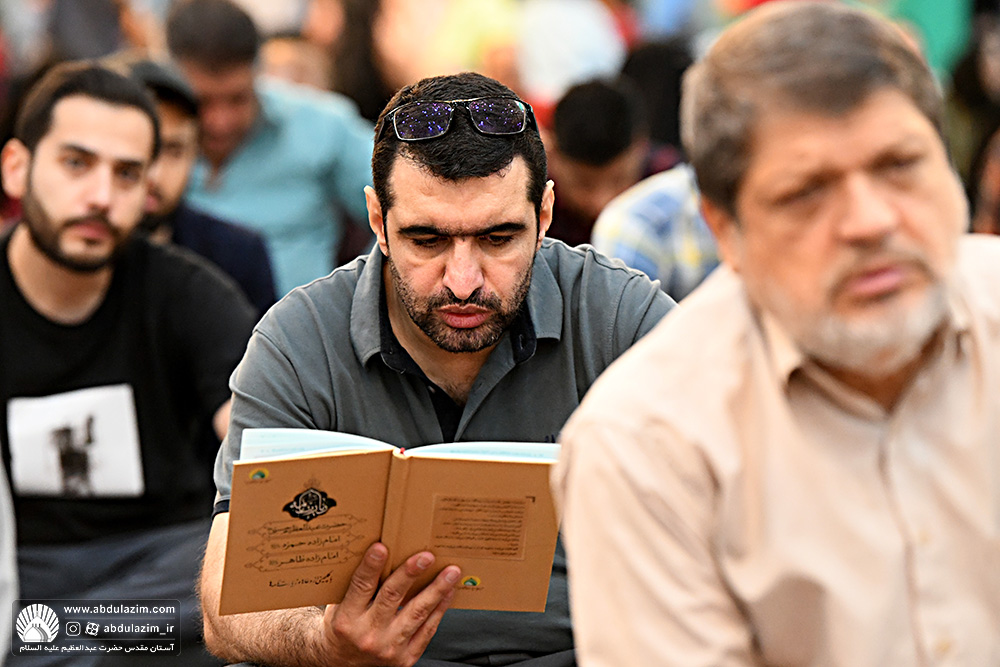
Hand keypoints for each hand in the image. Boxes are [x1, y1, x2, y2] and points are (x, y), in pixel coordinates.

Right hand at [318, 543, 459, 666]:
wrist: (343, 664)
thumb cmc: (343, 628)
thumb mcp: (339, 607)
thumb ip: (357, 585)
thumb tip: (380, 551)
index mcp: (347, 620)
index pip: (361, 587)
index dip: (371, 567)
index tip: (381, 547)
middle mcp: (368, 635)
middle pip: (392, 597)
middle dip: (410, 574)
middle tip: (426, 556)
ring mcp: (388, 648)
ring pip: (416, 614)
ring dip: (436, 590)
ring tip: (451, 572)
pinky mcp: (405, 658)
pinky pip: (427, 631)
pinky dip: (440, 609)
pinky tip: (449, 592)